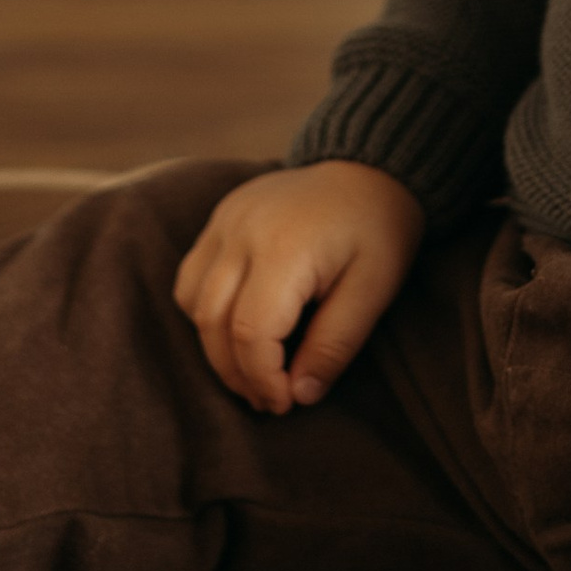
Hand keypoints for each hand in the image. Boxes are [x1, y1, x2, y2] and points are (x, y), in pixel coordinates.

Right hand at [172, 161, 424, 414]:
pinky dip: (206, 313)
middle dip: (237, 374)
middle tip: (269, 400)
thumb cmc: (378, 230)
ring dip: (215, 347)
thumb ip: (334, 345)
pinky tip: (239, 329)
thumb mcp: (374, 291)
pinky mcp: (220, 217)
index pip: (250, 332)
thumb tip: (300, 395)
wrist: (369, 167)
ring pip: (194, 301)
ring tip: (254, 371)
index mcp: (284, 247)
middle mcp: (242, 230)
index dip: (262, 379)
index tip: (286, 403)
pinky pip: (193, 276)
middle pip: (213, 322)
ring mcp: (225, 220)